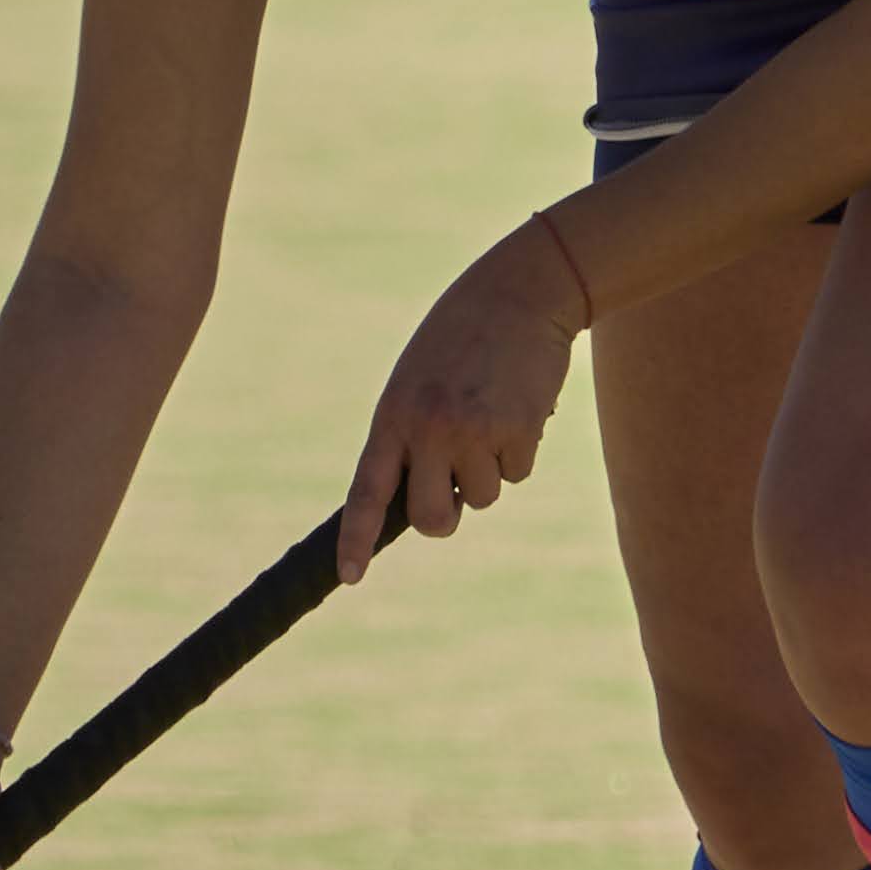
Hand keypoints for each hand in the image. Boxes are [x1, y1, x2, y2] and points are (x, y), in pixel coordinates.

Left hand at [341, 216, 589, 581]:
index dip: (355, 539)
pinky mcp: (517, 430)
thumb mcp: (417, 381)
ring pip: (481, 499)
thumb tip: (435, 503)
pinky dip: (521, 450)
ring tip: (491, 415)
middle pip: (430, 519)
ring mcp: (473, 432)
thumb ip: (413, 436)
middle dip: (444, 517)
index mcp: (392, 416)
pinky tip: (518, 405)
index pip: (367, 491)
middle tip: (453, 492)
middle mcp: (428, 429)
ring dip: (490, 472)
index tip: (348, 577)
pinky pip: (518, 473)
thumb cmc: (462, 339)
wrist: (519, 292)